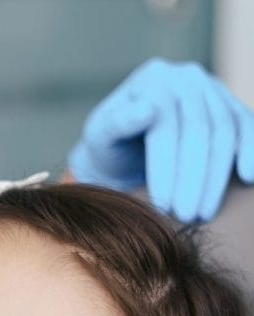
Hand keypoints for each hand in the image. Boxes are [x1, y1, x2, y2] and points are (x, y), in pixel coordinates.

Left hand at [68, 58, 253, 221]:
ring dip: (216, 177)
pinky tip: (248, 179)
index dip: (166, 168)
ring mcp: (212, 89)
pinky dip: (251, 152)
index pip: (166, 127)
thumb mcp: (100, 137)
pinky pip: (247, 127)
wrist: (125, 146)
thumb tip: (146, 110)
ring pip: (225, 133)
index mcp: (152, 79)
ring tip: (203, 213)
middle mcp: (187, 77)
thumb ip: (116, 124)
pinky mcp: (230, 106)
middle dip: (193, 179)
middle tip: (186, 216)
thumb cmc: (109, 145)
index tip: (162, 204)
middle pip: (198, 131)